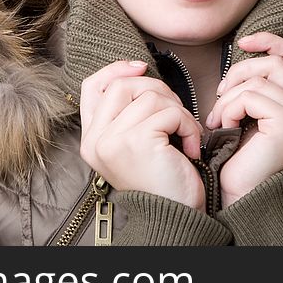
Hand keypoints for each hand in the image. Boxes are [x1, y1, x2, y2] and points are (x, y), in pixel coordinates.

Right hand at [79, 60, 205, 209]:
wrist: (174, 217)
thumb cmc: (161, 180)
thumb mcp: (135, 144)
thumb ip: (127, 114)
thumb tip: (139, 70)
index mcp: (92, 139)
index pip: (92, 87)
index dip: (116, 69)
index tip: (141, 66)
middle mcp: (96, 140)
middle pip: (123, 85)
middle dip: (157, 89)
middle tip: (175, 113)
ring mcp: (113, 140)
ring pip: (150, 96)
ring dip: (178, 111)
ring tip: (185, 134)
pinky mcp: (136, 141)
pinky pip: (169, 112)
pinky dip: (189, 124)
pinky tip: (191, 147)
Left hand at [207, 32, 282, 206]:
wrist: (243, 196)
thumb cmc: (242, 158)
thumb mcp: (252, 115)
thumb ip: (258, 88)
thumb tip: (246, 50)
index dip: (269, 41)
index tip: (242, 42)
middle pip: (274, 63)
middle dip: (240, 72)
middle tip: (220, 95)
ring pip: (258, 81)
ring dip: (229, 98)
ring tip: (219, 119)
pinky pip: (251, 97)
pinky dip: (230, 109)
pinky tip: (224, 127)